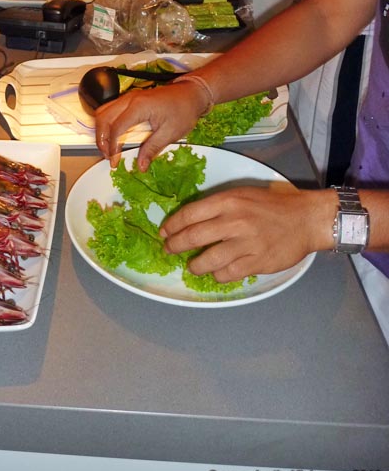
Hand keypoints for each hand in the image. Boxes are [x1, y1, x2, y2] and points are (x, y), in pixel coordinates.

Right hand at [94, 82, 204, 170]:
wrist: (192, 93)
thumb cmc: (184, 110)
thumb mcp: (170, 133)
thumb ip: (152, 149)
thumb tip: (140, 166)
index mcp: (139, 107)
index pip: (116, 128)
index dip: (112, 147)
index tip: (114, 161)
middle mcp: (129, 99)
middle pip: (103, 117)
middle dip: (101, 139)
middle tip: (108, 156)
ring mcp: (129, 97)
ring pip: (103, 111)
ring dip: (102, 130)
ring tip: (108, 148)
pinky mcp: (130, 99)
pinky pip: (110, 109)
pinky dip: (107, 124)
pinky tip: (114, 137)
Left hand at [160, 186, 335, 281]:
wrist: (306, 219)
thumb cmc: (273, 205)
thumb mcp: (242, 195)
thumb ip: (218, 206)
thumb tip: (191, 220)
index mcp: (228, 201)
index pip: (190, 214)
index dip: (172, 225)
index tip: (164, 232)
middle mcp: (234, 221)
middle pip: (193, 237)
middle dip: (175, 246)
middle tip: (169, 250)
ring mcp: (245, 244)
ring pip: (208, 260)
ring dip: (195, 266)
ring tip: (193, 266)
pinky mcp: (256, 262)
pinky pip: (228, 273)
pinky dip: (218, 275)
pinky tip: (216, 273)